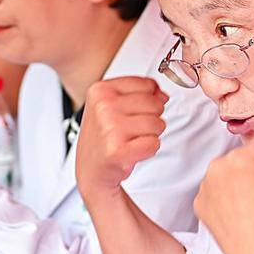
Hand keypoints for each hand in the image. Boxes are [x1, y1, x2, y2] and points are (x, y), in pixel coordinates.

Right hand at [75, 77, 167, 200]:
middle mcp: (104, 107)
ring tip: (132, 140)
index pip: (147, 84)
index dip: (151, 98)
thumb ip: (139, 93)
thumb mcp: (111, 105)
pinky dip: (149, 149)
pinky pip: (154, 143)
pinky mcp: (119, 150)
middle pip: (155, 103)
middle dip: (152, 117)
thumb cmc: (103, 138)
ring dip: (151, 134)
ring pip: (158, 123)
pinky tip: (133, 150)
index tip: (137, 110)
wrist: (91, 169)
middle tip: (133, 129)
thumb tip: (162, 94)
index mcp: (100, 91)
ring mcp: (110, 128)